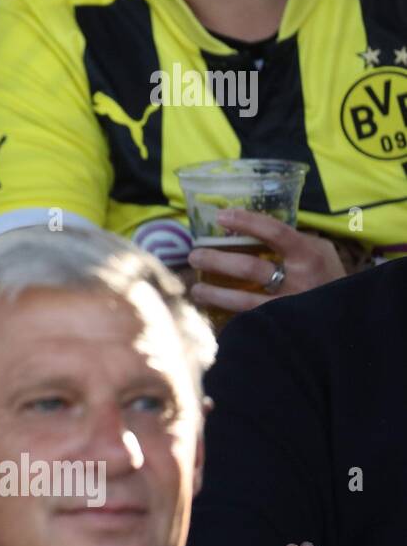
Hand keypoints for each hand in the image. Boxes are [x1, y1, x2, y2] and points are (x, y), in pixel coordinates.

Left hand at [187, 209, 344, 314]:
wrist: (351, 321)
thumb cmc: (329, 278)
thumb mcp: (320, 252)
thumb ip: (291, 240)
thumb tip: (246, 228)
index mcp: (310, 256)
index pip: (275, 232)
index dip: (246, 221)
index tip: (221, 216)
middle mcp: (300, 281)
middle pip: (249, 267)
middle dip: (216, 260)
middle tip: (194, 256)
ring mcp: (291, 308)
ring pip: (243, 301)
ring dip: (214, 293)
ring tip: (196, 289)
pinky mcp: (283, 329)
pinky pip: (250, 321)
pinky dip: (228, 318)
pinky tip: (212, 314)